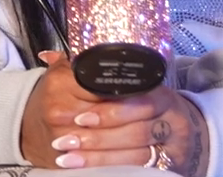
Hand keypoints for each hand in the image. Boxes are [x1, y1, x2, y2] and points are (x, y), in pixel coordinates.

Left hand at [22, 52, 208, 171]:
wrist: (174, 126)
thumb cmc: (138, 101)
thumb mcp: (121, 82)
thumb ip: (88, 71)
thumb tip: (47, 56)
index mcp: (158, 91)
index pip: (133, 100)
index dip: (106, 112)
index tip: (78, 118)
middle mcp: (170, 115)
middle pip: (134, 131)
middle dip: (98, 139)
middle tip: (64, 141)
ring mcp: (172, 141)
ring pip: (136, 154)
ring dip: (99, 158)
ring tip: (67, 158)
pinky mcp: (170, 162)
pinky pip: (139, 169)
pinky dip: (110, 168)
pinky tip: (85, 169)